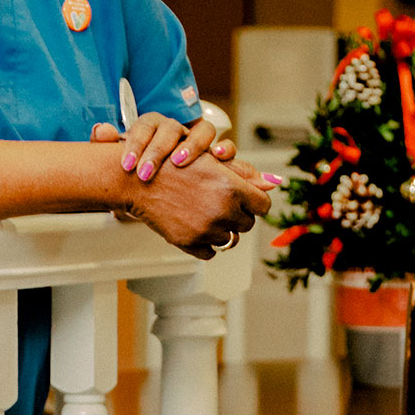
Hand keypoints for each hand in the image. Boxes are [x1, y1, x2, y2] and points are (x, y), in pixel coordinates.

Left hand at [89, 112, 229, 181]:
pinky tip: (217, 158)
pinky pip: (227, 146)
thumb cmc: (138, 172)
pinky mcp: (215, 157)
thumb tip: (100, 130)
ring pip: (203, 131)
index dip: (135, 143)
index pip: (145, 126)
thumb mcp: (120, 162)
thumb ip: (106, 145)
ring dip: (192, 145)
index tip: (127, 166)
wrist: (155, 189)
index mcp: (152, 128)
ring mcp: (197, 142)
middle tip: (144, 173)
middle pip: (171, 128)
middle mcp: (176, 131)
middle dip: (157, 150)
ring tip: (178, 163)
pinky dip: (225, 149)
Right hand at [111, 148, 273, 258]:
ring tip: (204, 214)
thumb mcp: (212, 162)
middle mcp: (223, 210)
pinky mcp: (190, 243)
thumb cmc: (176, 165)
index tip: (245, 200)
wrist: (140, 181)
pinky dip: (206, 243)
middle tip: (219, 204)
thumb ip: (245, 174)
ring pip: (230, 239)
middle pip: (247, 224)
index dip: (254, 202)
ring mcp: (206, 229)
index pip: (262, 206)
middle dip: (238, 215)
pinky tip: (194, 226)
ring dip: (222, 229)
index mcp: (232, 188)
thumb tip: (274, 183)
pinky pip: (211, 252)